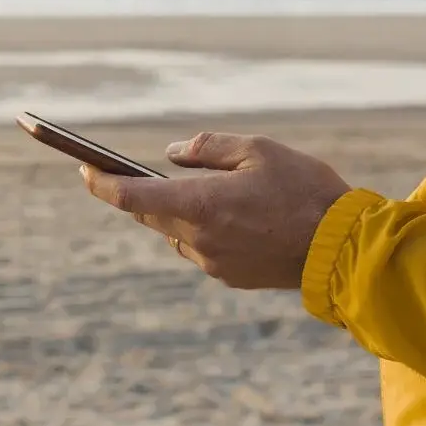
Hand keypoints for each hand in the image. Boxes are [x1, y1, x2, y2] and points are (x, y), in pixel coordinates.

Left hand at [81, 132, 352, 291]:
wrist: (343, 248)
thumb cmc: (304, 190)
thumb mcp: (258, 150)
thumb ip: (209, 149)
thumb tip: (172, 156)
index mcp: (200, 205)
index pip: (131, 197)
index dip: (101, 183)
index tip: (83, 170)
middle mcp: (198, 240)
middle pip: (150, 216)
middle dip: (142, 194)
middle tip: (139, 172)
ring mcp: (212, 263)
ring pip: (176, 233)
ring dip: (178, 212)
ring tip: (208, 190)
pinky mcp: (229, 277)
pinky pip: (201, 249)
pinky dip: (203, 229)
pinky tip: (234, 215)